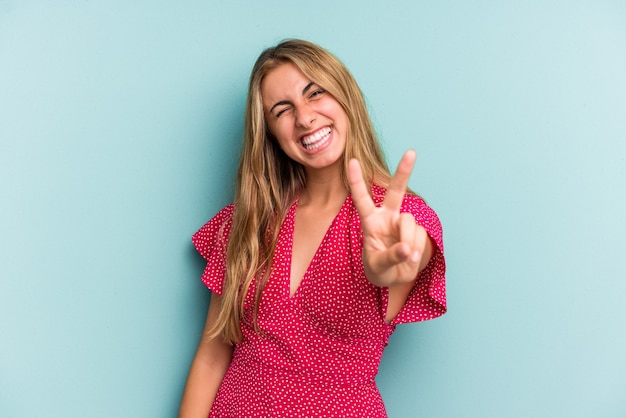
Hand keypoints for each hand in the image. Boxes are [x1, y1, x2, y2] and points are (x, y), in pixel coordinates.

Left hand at [348, 150, 429, 286]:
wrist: (394, 277)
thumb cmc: (378, 268)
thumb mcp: (377, 266)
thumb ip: (390, 257)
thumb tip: (407, 249)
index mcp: (370, 221)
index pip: (361, 198)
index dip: (357, 181)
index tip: (353, 161)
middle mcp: (387, 217)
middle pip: (396, 191)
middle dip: (403, 172)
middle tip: (411, 152)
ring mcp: (403, 223)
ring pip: (410, 223)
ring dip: (408, 242)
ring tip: (405, 258)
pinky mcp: (417, 231)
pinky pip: (420, 236)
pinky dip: (417, 250)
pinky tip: (411, 257)